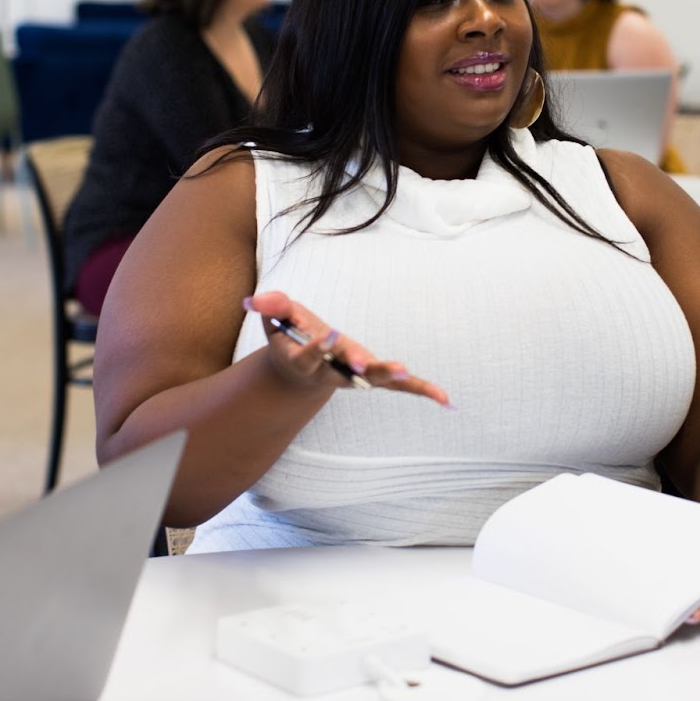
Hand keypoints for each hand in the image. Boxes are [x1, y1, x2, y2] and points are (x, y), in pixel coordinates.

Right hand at [244, 291, 450, 405]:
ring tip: (403, 370)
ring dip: (388, 376)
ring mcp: (354, 377)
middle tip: (363, 363)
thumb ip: (271, 306)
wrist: (302, 373)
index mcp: (307, 360)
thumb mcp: (280, 318)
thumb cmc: (293, 336)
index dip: (318, 346)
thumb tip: (252, 300)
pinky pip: (400, 388)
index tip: (327, 335)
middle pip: (344, 373)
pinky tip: (447, 400)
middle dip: (354, 366)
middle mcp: (332, 373)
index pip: (311, 355)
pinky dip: (421, 390)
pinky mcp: (373, 378)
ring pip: (373, 380)